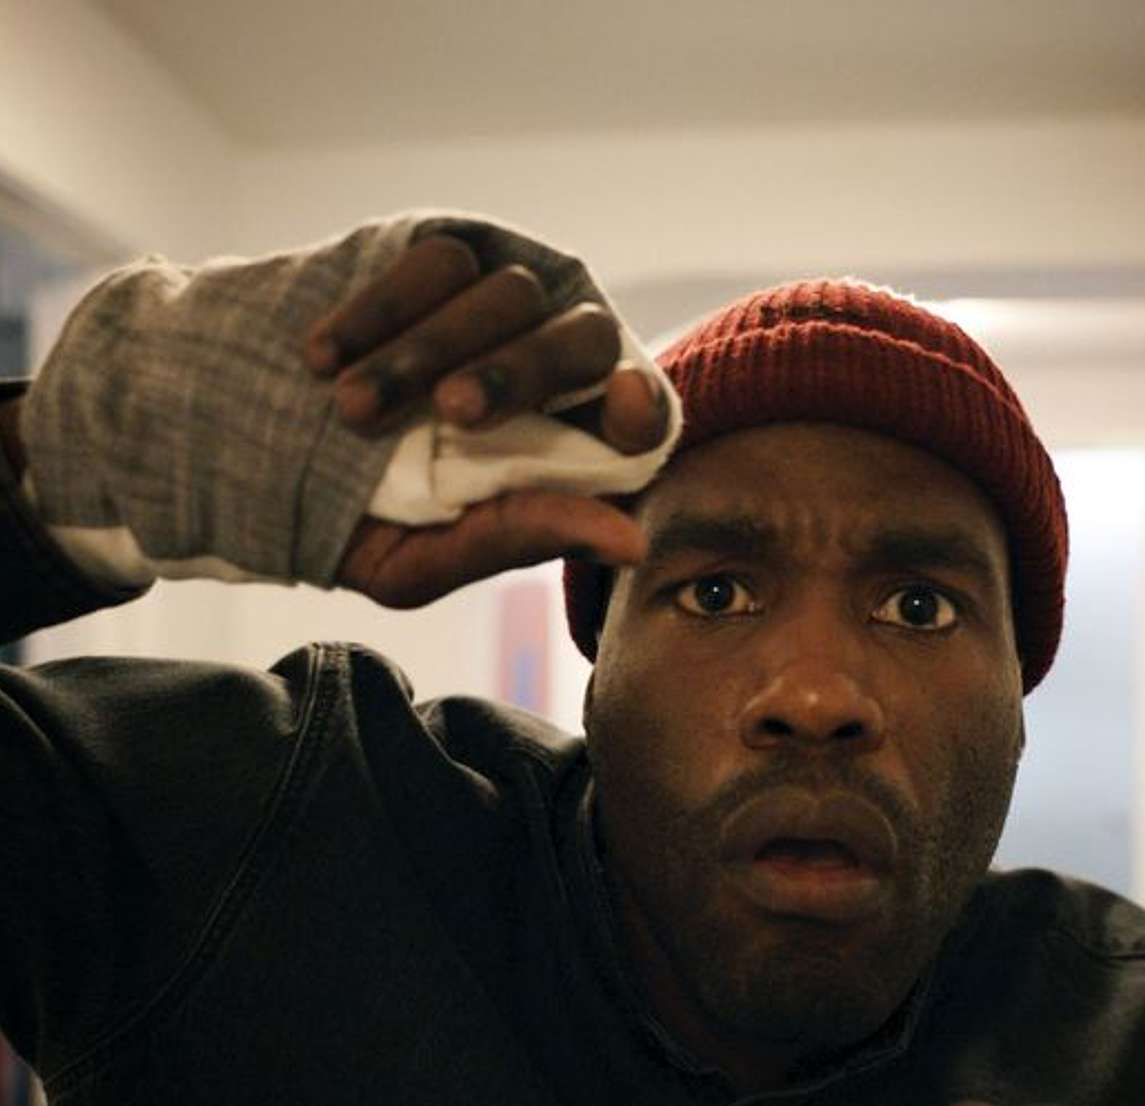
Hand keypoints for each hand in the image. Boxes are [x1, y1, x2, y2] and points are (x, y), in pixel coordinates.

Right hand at [304, 234, 667, 606]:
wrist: (245, 449)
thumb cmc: (353, 520)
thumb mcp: (423, 560)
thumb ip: (519, 541)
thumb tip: (630, 542)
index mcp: (568, 445)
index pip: (644, 414)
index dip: (643, 409)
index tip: (622, 407)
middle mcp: (549, 362)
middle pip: (586, 337)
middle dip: (522, 372)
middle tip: (450, 413)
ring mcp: (497, 300)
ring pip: (508, 292)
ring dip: (426, 352)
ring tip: (351, 411)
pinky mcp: (438, 251)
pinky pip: (439, 260)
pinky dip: (381, 309)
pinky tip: (325, 358)